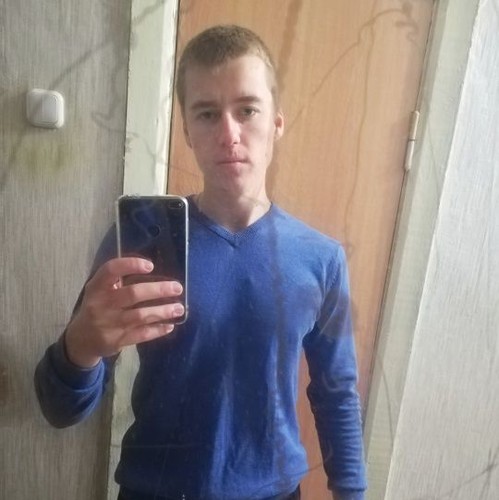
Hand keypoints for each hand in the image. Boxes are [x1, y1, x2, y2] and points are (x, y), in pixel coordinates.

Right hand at [65, 257, 184, 367]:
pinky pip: (142, 334)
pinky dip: (158, 329)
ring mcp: (109, 324)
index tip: (151, 266)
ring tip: (179, 308)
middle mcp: (102, 304)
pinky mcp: (117, 341)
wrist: (80, 340)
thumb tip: (152, 269)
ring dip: (163, 311)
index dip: (131, 265)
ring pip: (141, 316)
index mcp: (97, 287)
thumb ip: (117, 280)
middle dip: (158, 290)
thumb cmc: (97, 307)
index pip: (111, 270)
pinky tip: (170, 325)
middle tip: (178, 288)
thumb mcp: (99, 290)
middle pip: (133, 294)